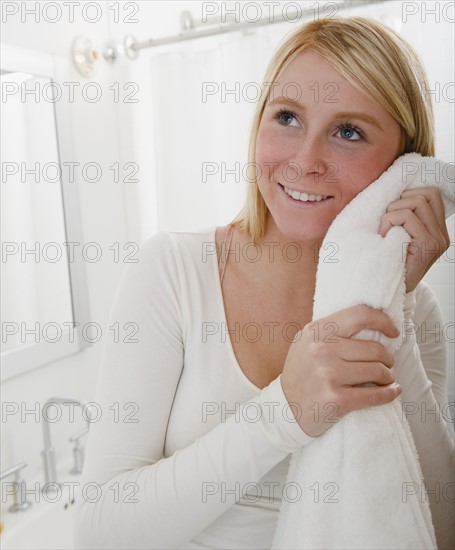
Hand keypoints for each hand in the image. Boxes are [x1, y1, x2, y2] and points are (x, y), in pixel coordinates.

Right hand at [280, 305, 401, 437]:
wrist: (285, 409)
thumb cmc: (302, 374)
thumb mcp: (306, 343)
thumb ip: (331, 331)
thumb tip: (371, 323)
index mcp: (316, 331)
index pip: (359, 315)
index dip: (382, 321)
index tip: (393, 332)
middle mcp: (322, 350)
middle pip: (374, 348)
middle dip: (387, 358)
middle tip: (387, 364)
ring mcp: (329, 374)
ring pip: (378, 370)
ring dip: (388, 376)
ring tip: (386, 379)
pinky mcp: (337, 399)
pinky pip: (375, 394)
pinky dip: (389, 394)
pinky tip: (393, 392)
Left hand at [379, 188, 449, 292]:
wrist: (387, 290)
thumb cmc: (388, 260)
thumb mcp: (399, 236)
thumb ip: (404, 219)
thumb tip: (392, 193)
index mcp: (437, 230)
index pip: (432, 194)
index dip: (410, 193)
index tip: (394, 210)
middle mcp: (442, 234)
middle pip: (424, 195)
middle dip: (399, 203)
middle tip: (387, 223)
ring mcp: (437, 240)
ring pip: (415, 203)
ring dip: (392, 213)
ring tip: (384, 231)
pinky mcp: (428, 245)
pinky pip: (407, 217)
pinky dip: (389, 221)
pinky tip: (384, 237)